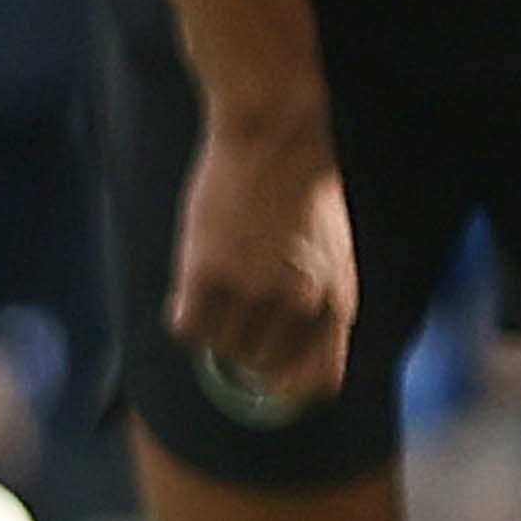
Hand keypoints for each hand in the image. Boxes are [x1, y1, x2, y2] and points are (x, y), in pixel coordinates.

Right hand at [170, 98, 356, 423]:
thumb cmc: (302, 189)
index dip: (289, 386)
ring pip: (222, 347)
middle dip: (244, 347)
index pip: (318, 380)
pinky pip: (187, 327)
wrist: (275, 135)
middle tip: (232, 315)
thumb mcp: (331, 253)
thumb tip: (284, 355)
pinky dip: (182, 315)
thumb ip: (316, 302)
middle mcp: (299, 304)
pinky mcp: (208, 272)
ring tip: (213, 289)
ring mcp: (252, 289)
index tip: (268, 375)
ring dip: (214, 326)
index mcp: (337, 300)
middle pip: (261, 366)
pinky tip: (189, 290)